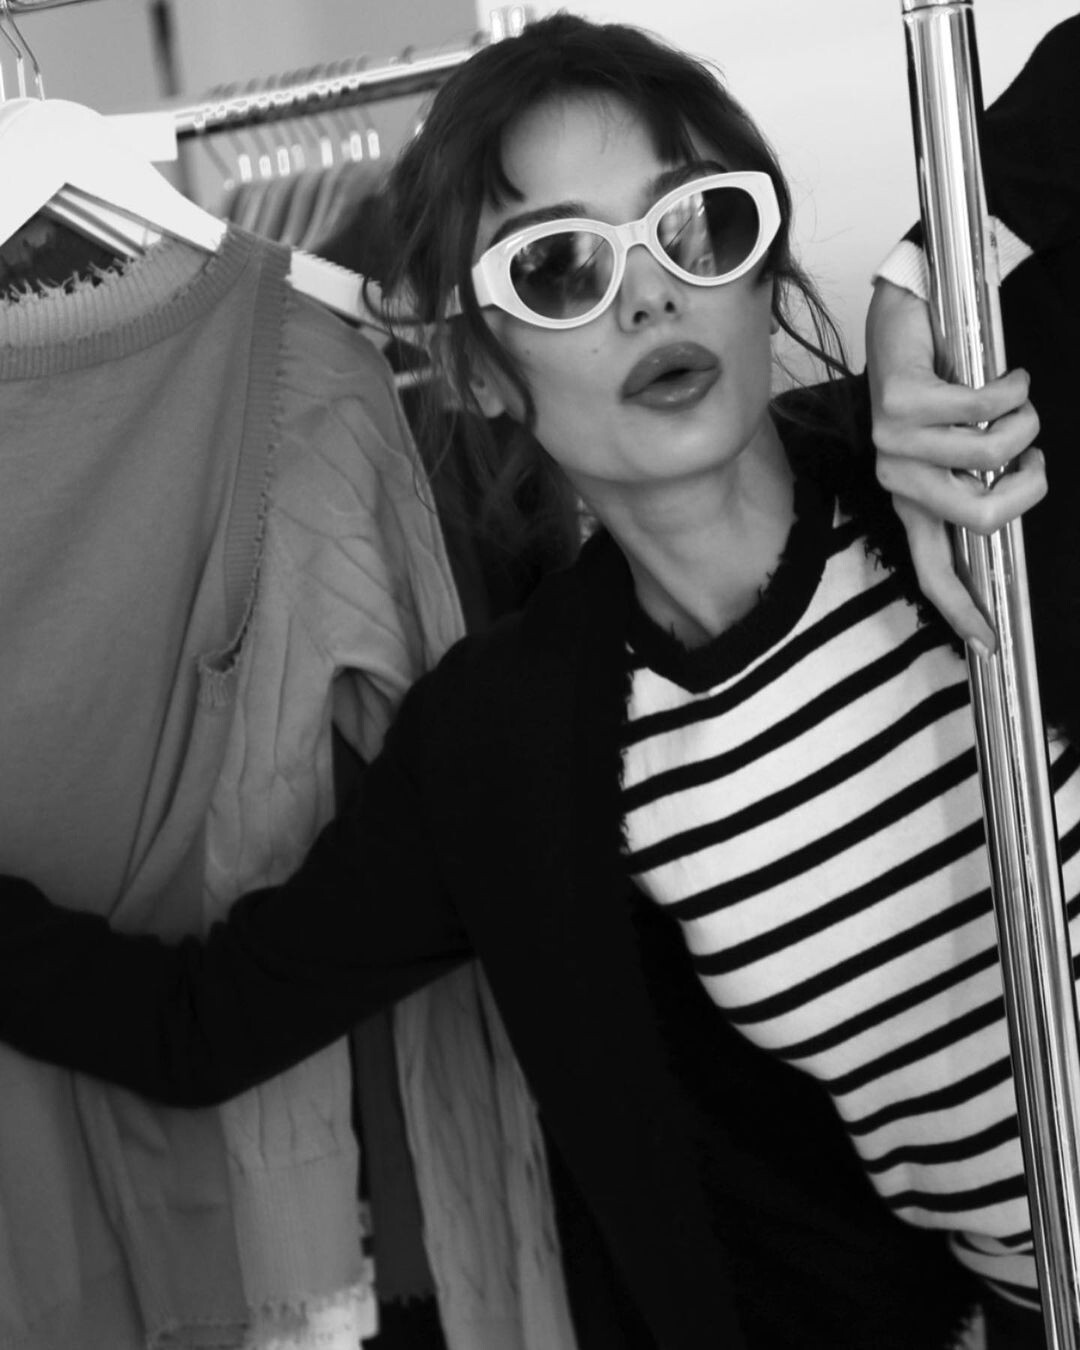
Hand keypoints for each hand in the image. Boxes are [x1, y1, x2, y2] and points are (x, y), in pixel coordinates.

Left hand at [866, 279, 1045, 655]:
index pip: (931, 570)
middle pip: (981, 517)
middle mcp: (897, 479)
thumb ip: (976, 486)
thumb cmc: (941, 384)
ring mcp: (893, 442)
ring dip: (1024, 423)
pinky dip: (1013, 388)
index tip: (990, 643)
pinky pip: (982, 407)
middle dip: (1029, 487)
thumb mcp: (957, 446)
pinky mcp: (898, 401)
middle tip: (1034, 457)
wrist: (907, 316)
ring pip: (990, 454)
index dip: (962, 609)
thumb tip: (1008, 514)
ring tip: (1013, 403)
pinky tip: (1005, 378)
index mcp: (911, 500)